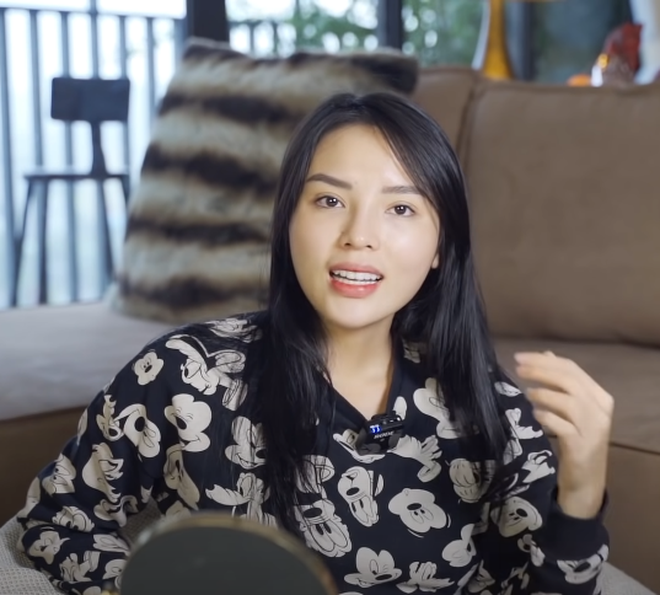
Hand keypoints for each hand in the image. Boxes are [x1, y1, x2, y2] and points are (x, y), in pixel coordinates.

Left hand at [514, 351, 613, 518]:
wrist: (585, 481)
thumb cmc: (576, 440)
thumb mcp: (571, 409)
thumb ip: (561, 383)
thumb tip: (545, 354)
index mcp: (600, 397)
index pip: (572, 369)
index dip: (544, 360)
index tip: (520, 357)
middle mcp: (600, 411)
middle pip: (570, 382)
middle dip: (541, 371)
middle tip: (517, 369)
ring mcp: (593, 430)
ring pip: (569, 402)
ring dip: (544, 394)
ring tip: (527, 393)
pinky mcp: (581, 447)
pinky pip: (563, 426)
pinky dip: (546, 417)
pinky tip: (535, 415)